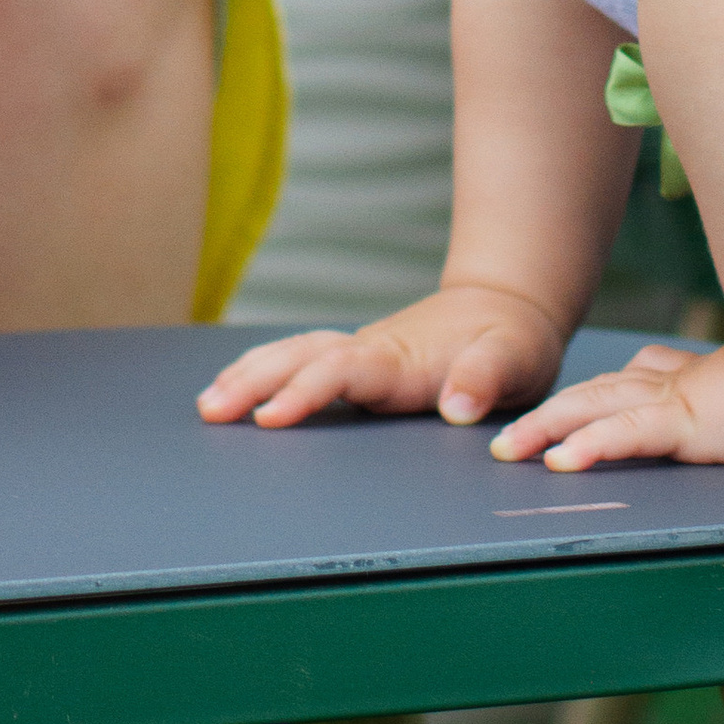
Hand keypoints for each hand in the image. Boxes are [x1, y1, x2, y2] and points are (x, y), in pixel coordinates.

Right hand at [197, 283, 567, 431]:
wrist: (508, 306)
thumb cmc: (512, 338)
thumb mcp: (515, 357)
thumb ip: (486, 378)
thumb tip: (456, 408)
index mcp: (402, 358)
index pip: (341, 371)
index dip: (304, 392)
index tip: (269, 417)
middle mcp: (372, 351)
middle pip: (302, 358)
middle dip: (254, 381)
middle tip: (211, 411)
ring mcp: (363, 354)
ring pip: (295, 354)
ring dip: (251, 373)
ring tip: (209, 403)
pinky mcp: (362, 362)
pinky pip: (304, 361)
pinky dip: (266, 369)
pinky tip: (240, 386)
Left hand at [488, 338, 723, 472]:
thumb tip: (709, 401)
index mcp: (688, 379)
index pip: (627, 381)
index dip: (587, 399)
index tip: (559, 418)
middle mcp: (672, 383)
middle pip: (591, 393)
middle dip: (545, 416)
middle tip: (504, 441)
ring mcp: (675, 399)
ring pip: (591, 408)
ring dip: (545, 430)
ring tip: (508, 451)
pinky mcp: (686, 419)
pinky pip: (626, 434)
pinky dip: (589, 446)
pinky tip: (561, 461)